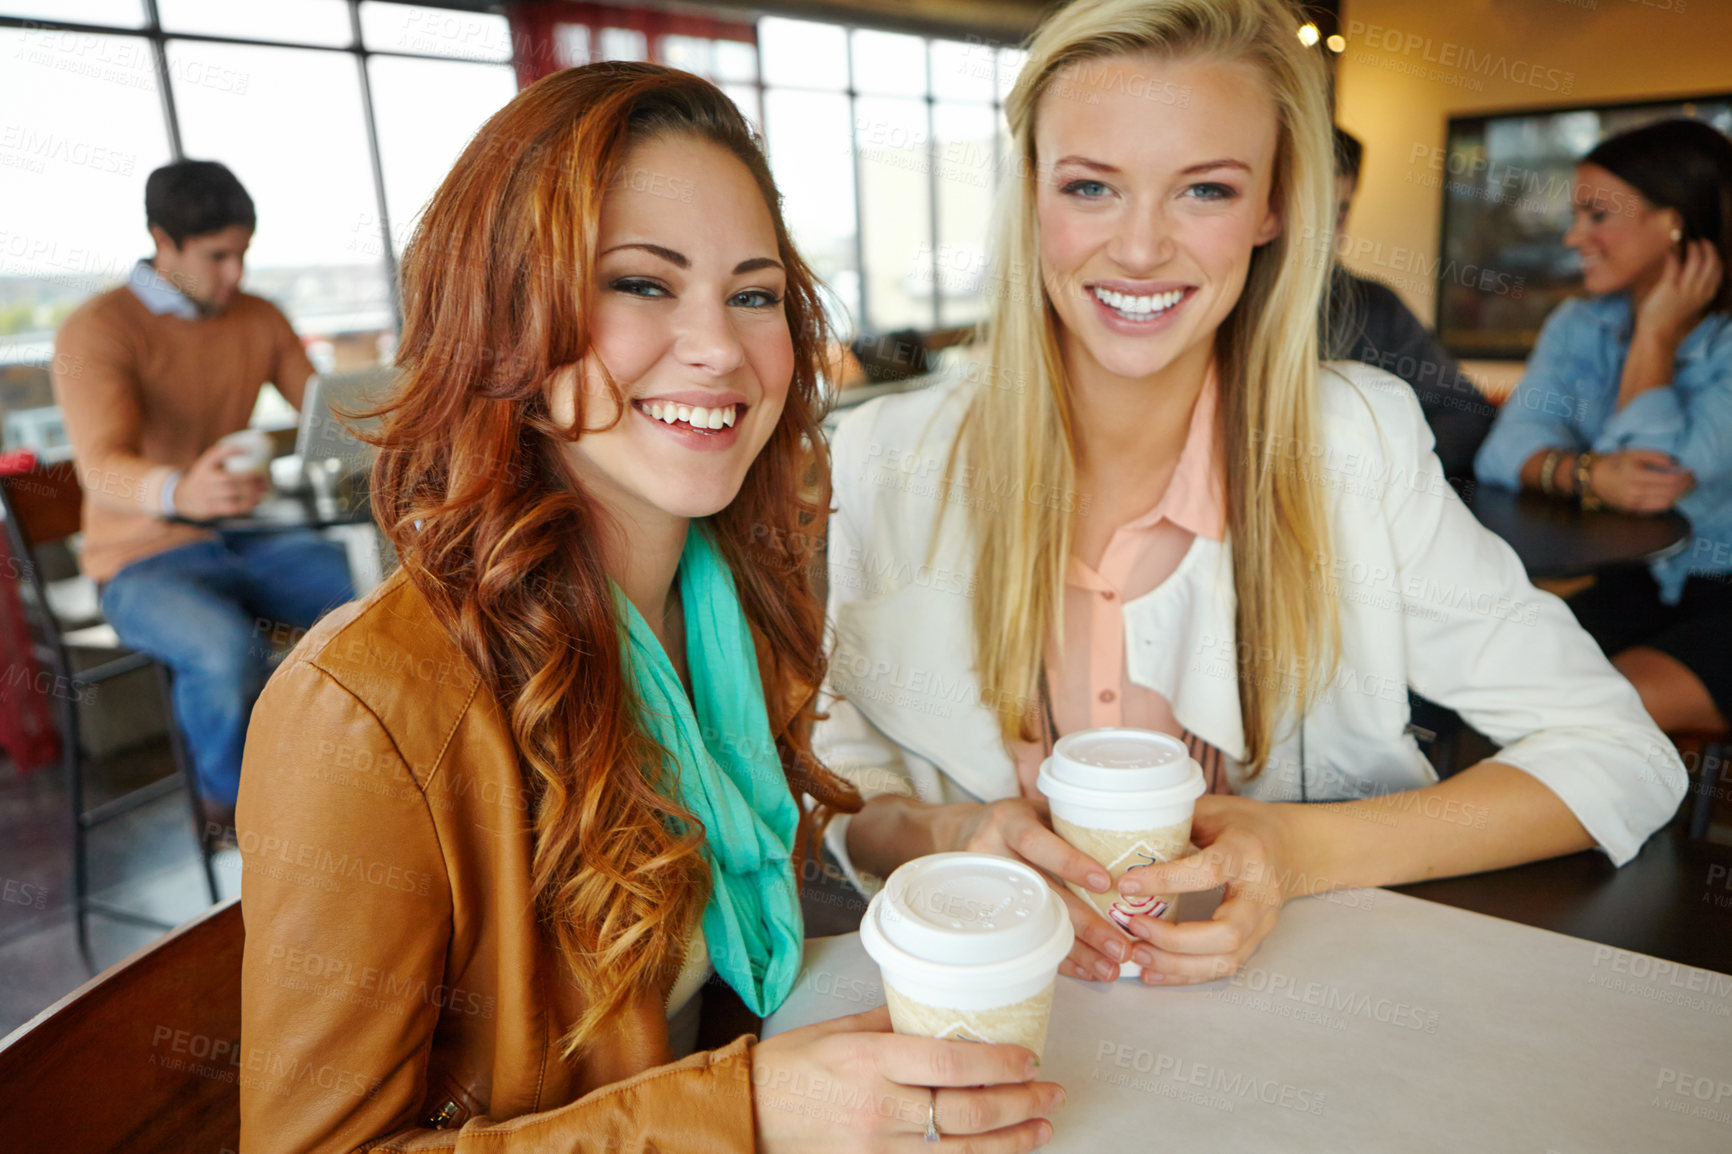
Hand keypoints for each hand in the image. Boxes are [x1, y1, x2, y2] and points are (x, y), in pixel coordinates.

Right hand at [172, 442, 267, 518]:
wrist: (182, 497)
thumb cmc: (203, 479)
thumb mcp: (207, 464)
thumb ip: (223, 456)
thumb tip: (250, 450)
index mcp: (205, 465)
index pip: (215, 455)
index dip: (230, 451)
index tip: (247, 450)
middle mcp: (204, 479)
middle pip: (228, 478)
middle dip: (249, 479)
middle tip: (264, 478)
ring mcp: (206, 494)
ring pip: (231, 493)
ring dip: (251, 493)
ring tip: (263, 491)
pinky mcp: (210, 508)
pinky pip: (230, 507)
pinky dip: (246, 505)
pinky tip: (255, 502)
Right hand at [752, 1004, 1061, 1152]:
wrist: (745, 1116)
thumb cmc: (788, 1067)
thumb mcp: (838, 1028)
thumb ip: (891, 1019)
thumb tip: (937, 1003)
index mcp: (869, 1061)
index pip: (949, 1065)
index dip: (997, 1064)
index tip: (1029, 1057)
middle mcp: (878, 1108)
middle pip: (965, 1113)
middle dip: (1019, 1103)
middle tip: (1051, 1090)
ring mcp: (877, 1148)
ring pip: (960, 1153)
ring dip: (1010, 1141)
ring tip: (1042, 1126)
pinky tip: (1000, 1153)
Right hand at [945, 798, 1135, 983]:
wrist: (960, 835)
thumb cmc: (1016, 823)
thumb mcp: (1036, 811)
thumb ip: (1070, 829)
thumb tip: (1133, 860)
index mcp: (1009, 821)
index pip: (1037, 843)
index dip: (1070, 863)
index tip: (1105, 884)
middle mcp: (992, 854)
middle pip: (1040, 893)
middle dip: (1084, 923)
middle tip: (1120, 946)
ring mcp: (985, 887)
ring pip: (1035, 923)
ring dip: (1075, 949)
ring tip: (1110, 967)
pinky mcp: (986, 915)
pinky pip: (1026, 940)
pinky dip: (1058, 956)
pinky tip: (1085, 969)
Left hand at [1110, 795, 1294, 985]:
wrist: (1292, 846)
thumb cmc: (1243, 824)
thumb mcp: (1213, 810)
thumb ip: (1176, 822)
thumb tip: (1123, 835)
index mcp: (1247, 852)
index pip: (1208, 871)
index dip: (1166, 880)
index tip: (1126, 885)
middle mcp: (1261, 893)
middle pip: (1225, 932)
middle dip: (1174, 939)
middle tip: (1134, 927)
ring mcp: (1262, 923)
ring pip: (1225, 959)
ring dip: (1177, 964)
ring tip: (1137, 954)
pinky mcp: (1256, 941)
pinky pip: (1222, 967)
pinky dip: (1186, 974)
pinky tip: (1154, 971)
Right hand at [1589, 449, 1694, 513]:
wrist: (1593, 479)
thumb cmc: (1614, 462)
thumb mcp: (1633, 452)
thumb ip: (1655, 456)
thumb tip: (1675, 463)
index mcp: (1635, 475)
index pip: (1670, 479)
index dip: (1684, 476)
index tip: (1691, 472)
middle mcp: (1635, 492)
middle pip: (1670, 492)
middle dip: (1685, 486)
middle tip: (1692, 480)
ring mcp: (1633, 503)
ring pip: (1666, 502)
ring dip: (1679, 496)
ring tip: (1684, 488)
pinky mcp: (1632, 510)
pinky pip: (1656, 508)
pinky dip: (1667, 502)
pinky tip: (1670, 495)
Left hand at [1635, 238, 1721, 347]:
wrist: (1657, 333)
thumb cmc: (1671, 318)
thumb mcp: (1691, 302)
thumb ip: (1696, 287)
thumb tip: (1691, 269)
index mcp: (1708, 293)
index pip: (1718, 269)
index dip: (1714, 255)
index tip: (1707, 247)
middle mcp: (1700, 289)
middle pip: (1711, 261)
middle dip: (1707, 248)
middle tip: (1699, 240)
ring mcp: (1686, 288)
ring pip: (1697, 259)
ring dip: (1692, 248)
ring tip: (1686, 242)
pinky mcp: (1670, 287)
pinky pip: (1675, 263)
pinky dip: (1674, 253)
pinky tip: (1670, 249)